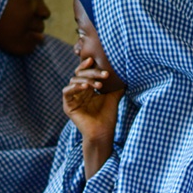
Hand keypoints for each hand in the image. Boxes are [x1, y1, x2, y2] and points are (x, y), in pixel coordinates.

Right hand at [62, 57, 123, 178]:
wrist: (104, 132)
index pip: (85, 71)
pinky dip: (75, 87)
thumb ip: (116, 85)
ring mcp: (72, 98)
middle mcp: (79, 91)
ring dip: (86, 80)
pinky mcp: (67, 105)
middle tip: (104, 74)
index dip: (87, 64)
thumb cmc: (108, 116)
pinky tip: (85, 87)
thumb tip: (125, 73)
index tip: (94, 59)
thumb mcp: (113, 97)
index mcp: (87, 88)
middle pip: (80, 74)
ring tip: (98, 84)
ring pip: (74, 80)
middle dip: (92, 72)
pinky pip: (67, 91)